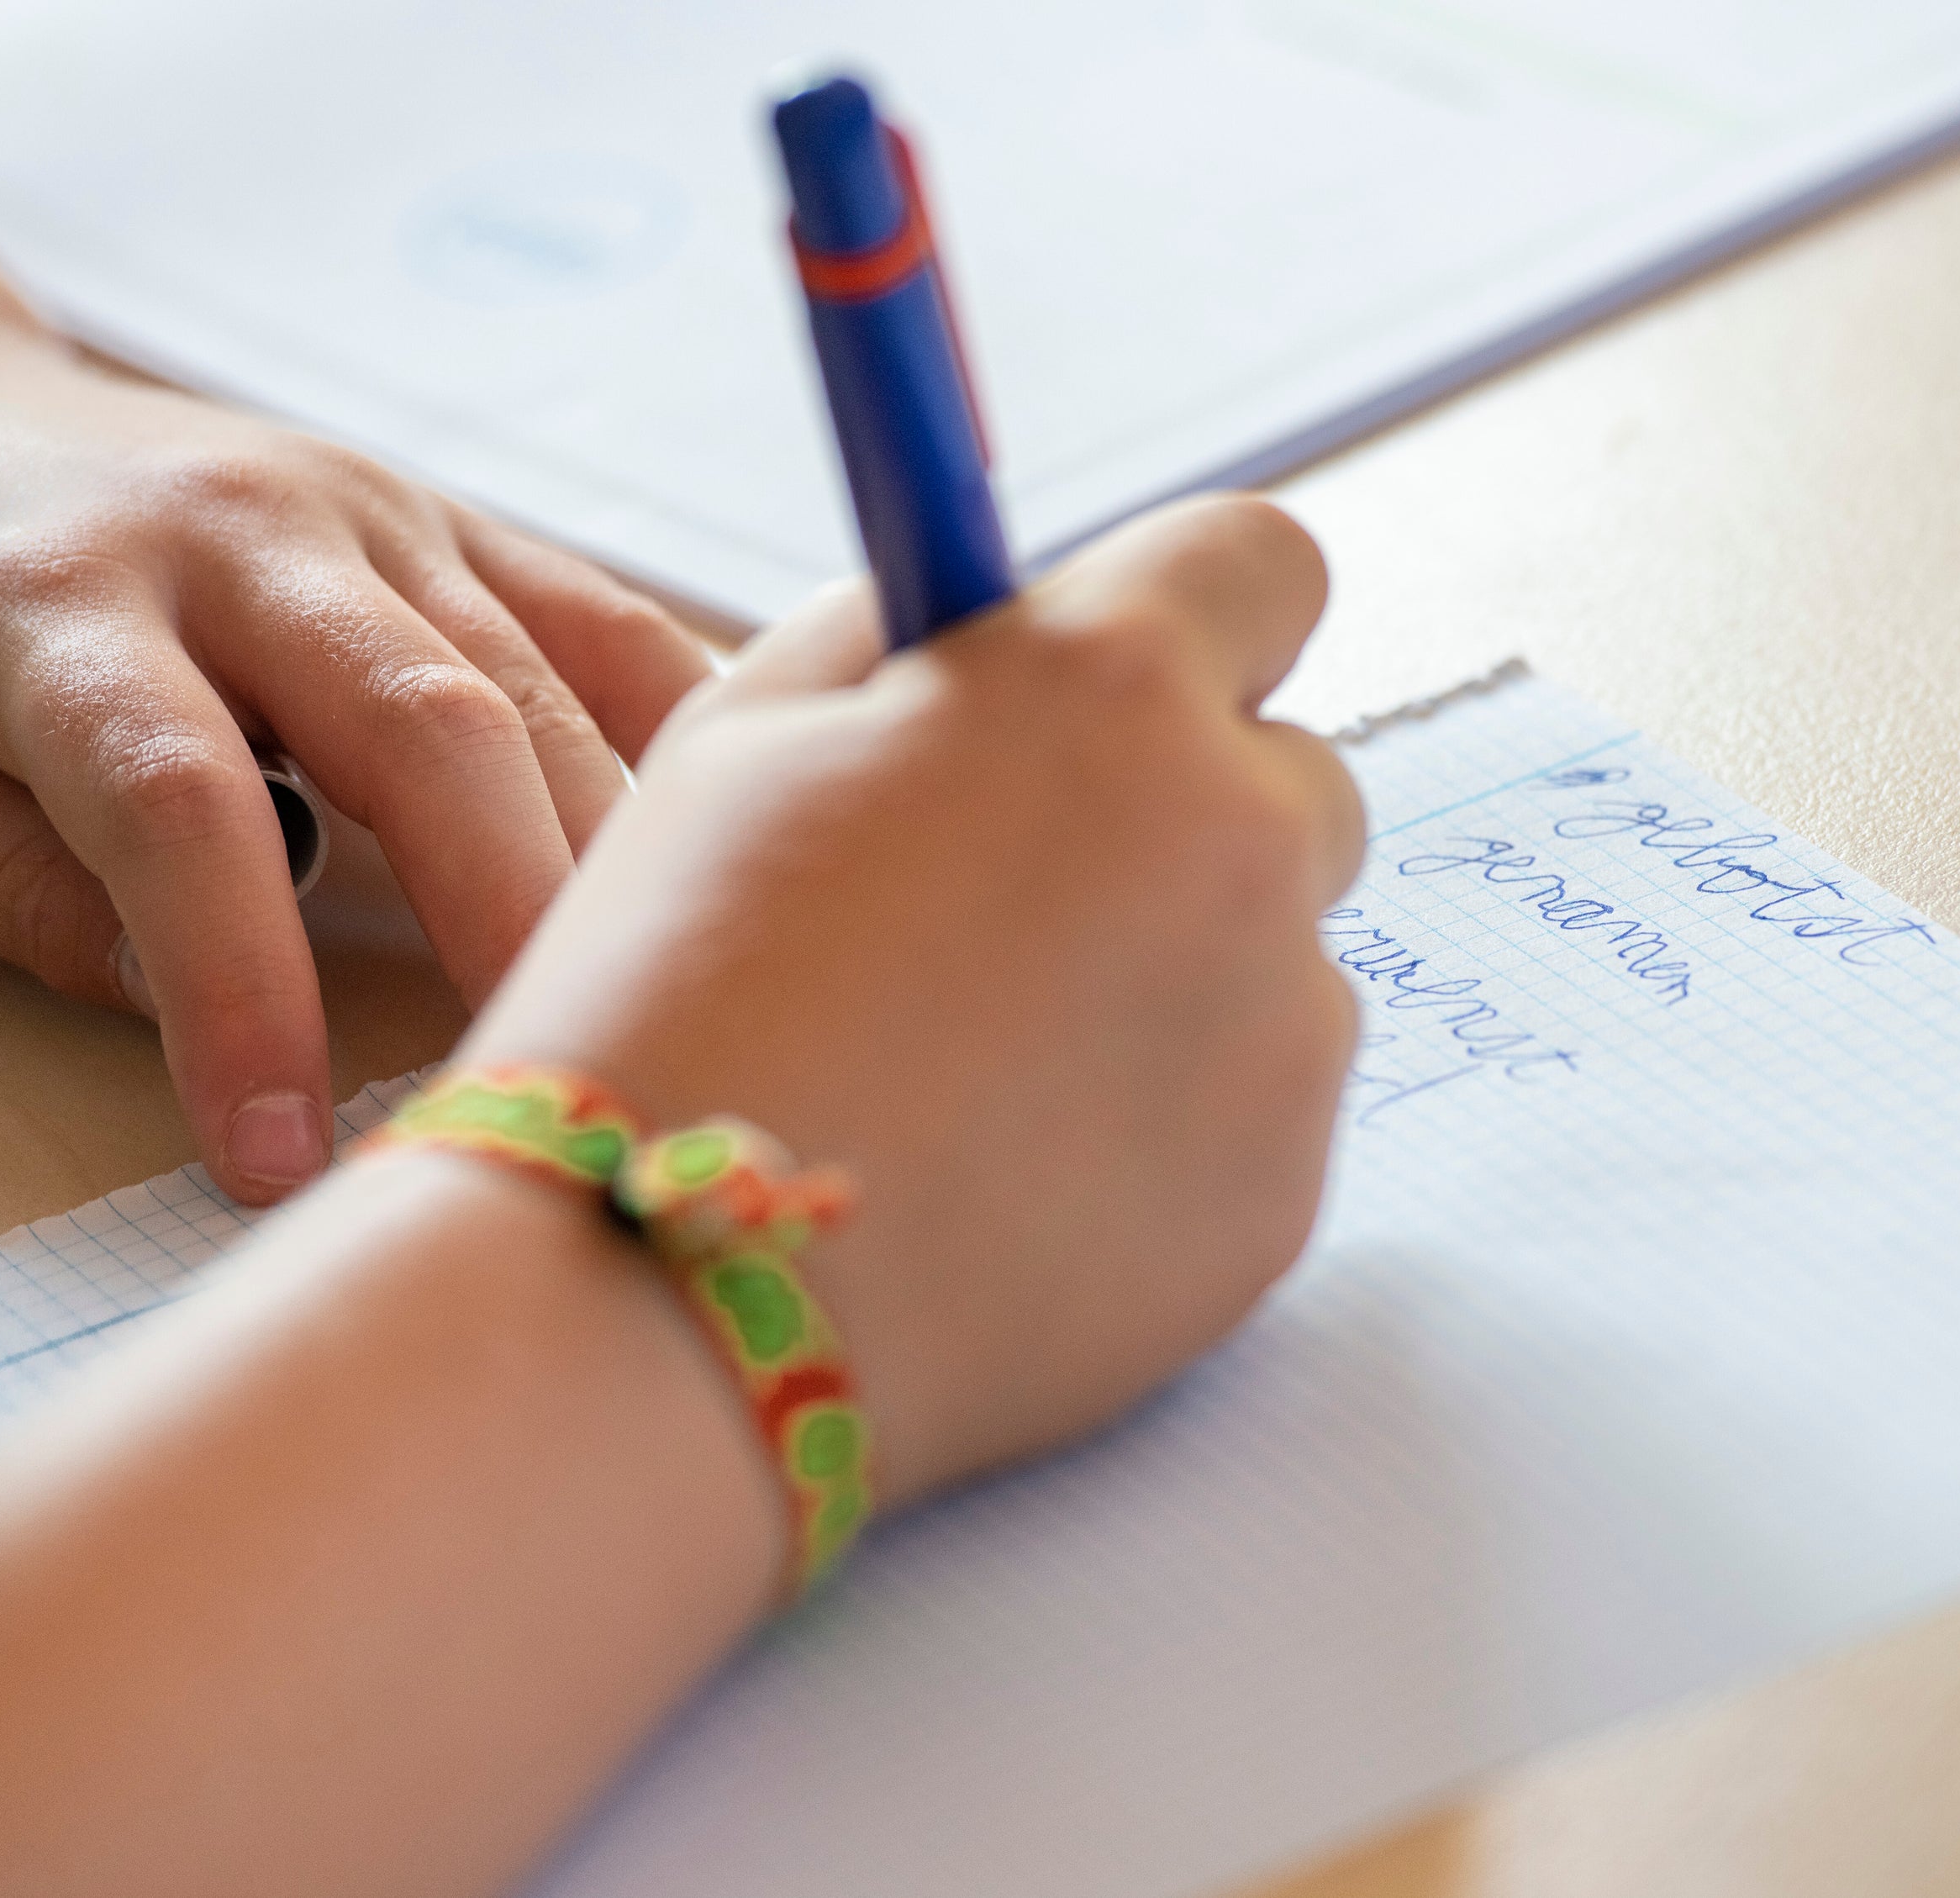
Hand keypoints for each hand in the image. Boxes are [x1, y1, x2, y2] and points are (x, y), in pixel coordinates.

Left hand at [0, 314, 713, 1201]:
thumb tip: (170, 1000)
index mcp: (53, 601)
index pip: (179, 802)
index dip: (240, 984)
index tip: (275, 1153)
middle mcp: (236, 535)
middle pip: (418, 719)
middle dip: (509, 914)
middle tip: (562, 1087)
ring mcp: (360, 509)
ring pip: (529, 679)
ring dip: (613, 855)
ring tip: (670, 1008)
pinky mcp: (435, 515)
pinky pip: (593, 616)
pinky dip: (676, 726)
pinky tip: (733, 842)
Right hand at [462, 494, 1365, 1500]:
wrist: (662, 1294)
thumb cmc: (673, 994)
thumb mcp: (739, 738)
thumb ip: (899, 638)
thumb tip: (981, 618)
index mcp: (1111, 688)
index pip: (1262, 565)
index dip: (1192, 617)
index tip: (1130, 680)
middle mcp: (1243, 841)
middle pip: (1297, 778)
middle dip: (1188, 814)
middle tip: (1021, 905)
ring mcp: (1283, 1036)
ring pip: (1280, 961)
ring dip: (1175, 982)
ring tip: (984, 1071)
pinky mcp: (1284, 1201)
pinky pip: (1258, 1119)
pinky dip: (1165, 1132)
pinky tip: (1008, 1176)